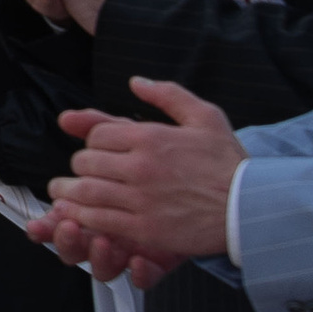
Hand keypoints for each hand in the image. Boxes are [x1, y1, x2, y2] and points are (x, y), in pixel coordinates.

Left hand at [36, 80, 241, 273]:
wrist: (250, 208)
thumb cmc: (229, 163)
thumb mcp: (205, 116)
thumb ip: (168, 94)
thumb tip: (136, 82)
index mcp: (151, 137)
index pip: (98, 134)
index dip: (93, 142)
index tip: (98, 150)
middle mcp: (140, 166)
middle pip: (86, 162)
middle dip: (80, 166)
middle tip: (79, 173)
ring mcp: (140, 199)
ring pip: (85, 191)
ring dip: (68, 192)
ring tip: (62, 193)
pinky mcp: (144, 229)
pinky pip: (98, 220)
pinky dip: (82, 217)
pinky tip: (78, 217)